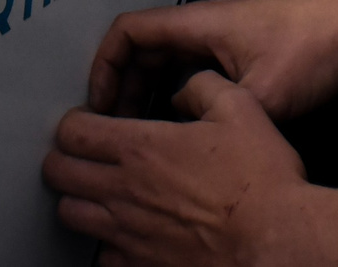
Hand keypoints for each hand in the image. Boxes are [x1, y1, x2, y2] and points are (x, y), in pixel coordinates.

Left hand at [44, 72, 310, 266]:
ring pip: (69, 214)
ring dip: (76, 199)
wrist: (279, 241)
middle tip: (81, 155)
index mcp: (142, 148)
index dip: (74, 123)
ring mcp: (130, 234)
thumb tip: (185, 88)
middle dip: (63, 159)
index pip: (73, 131)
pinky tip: (123, 235)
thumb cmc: (262, 181)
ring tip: (94, 193)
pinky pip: (101, 257)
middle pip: (58, 172)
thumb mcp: (240, 108)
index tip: (88, 123)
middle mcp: (125, 191)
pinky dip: (104, 245)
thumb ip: (203, 87)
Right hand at [85, 0, 337, 122]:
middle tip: (114, 127)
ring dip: (146, 91)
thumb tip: (182, 125)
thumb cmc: (315, 47)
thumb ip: (215, 111)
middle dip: (121, 86)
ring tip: (141, 131)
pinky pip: (188, 69)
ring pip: (164, 61)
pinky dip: (172, 92)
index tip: (100, 102)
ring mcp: (220, 38)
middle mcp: (202, 26)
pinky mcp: (238, 51)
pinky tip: (180, 124)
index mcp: (198, 24)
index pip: (128, 31)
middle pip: (141, 49)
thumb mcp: (264, 93)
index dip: (105, 65)